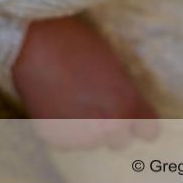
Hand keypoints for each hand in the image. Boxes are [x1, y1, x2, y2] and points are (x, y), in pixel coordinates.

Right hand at [11, 15, 157, 150]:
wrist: (33, 42)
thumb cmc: (75, 41)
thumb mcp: (112, 63)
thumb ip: (124, 93)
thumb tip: (128, 111)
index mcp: (128, 106)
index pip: (149, 132)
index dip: (139, 121)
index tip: (130, 113)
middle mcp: (109, 128)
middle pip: (121, 140)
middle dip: (111, 125)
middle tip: (94, 101)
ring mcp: (82, 138)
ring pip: (93, 141)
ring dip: (86, 127)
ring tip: (70, 98)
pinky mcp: (57, 141)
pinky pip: (68, 140)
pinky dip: (63, 127)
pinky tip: (55, 103)